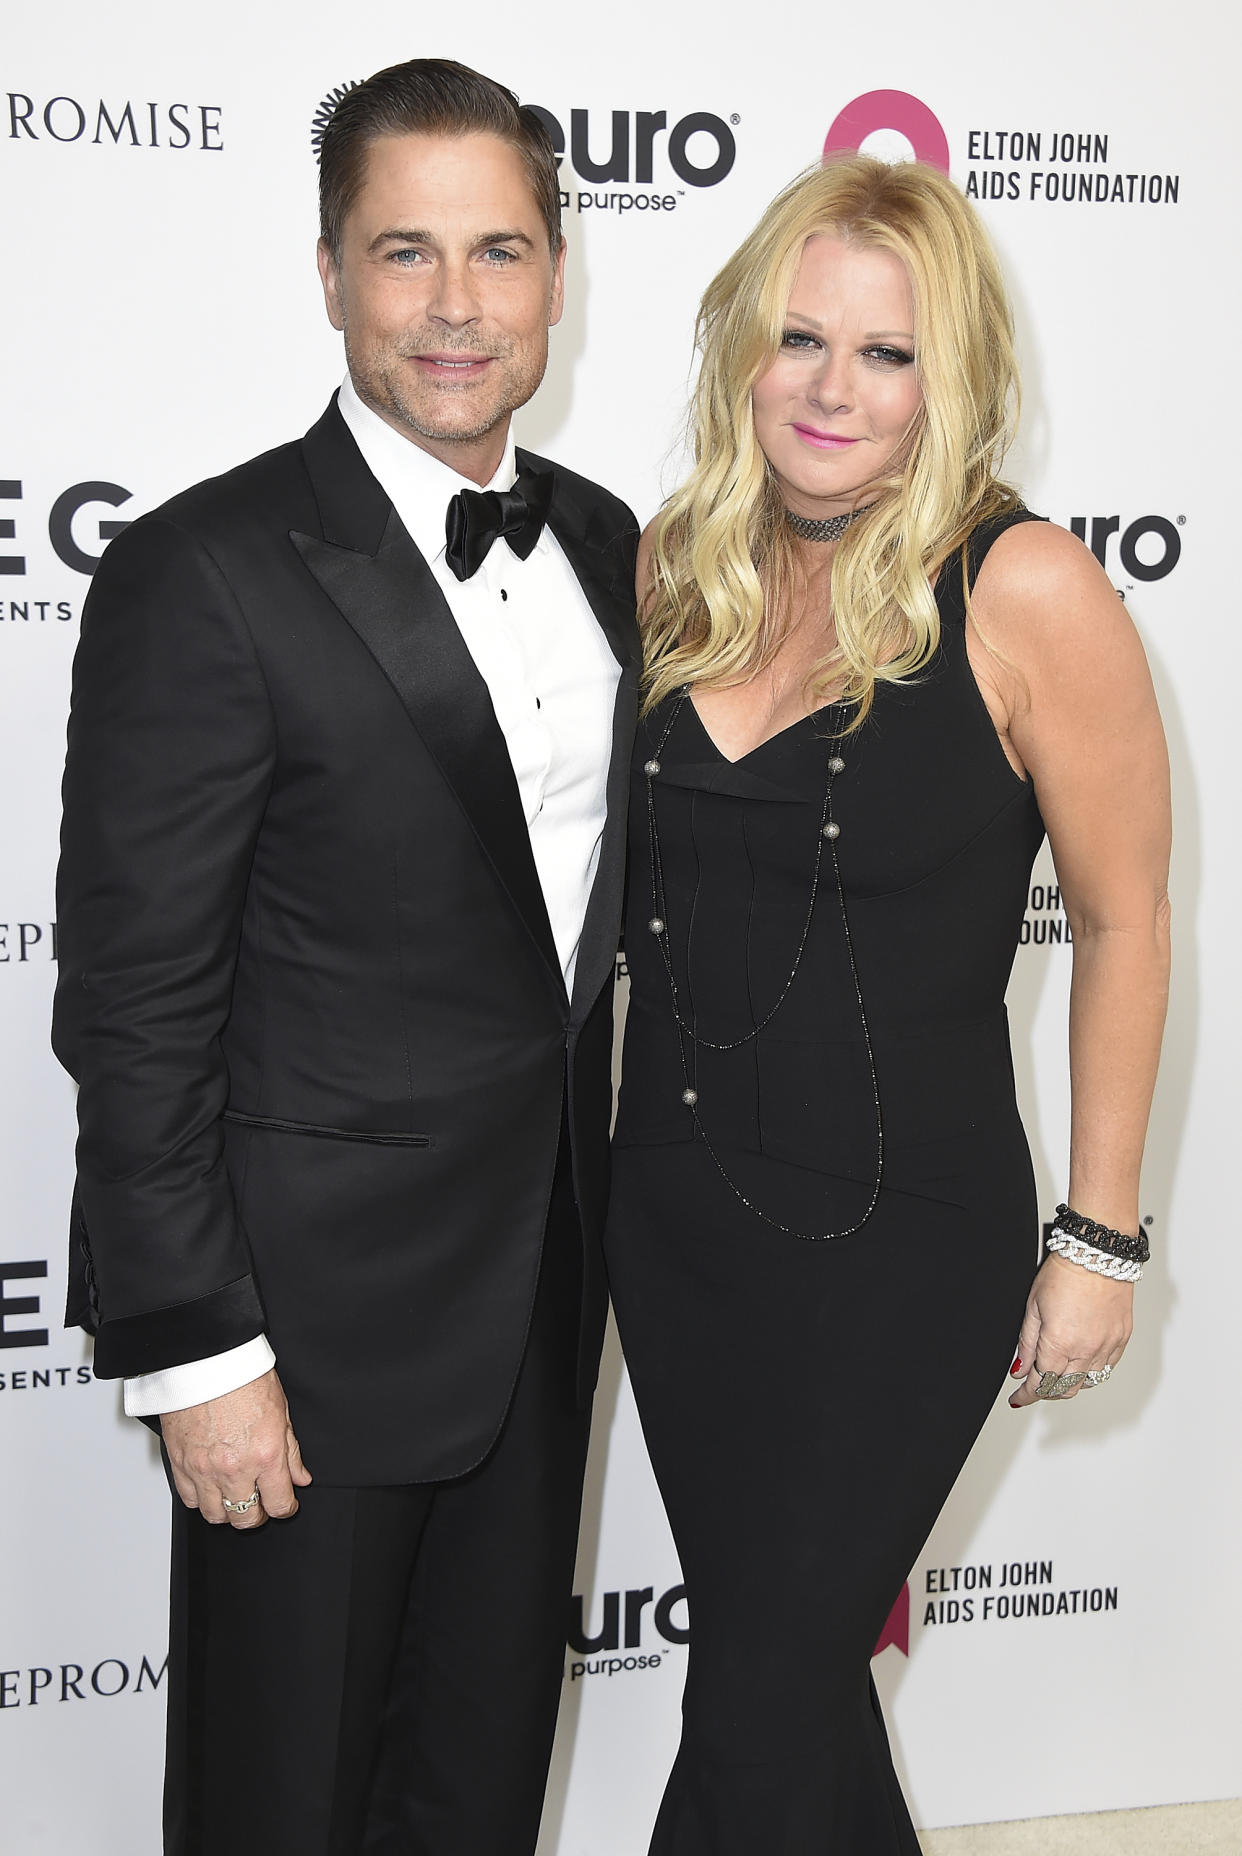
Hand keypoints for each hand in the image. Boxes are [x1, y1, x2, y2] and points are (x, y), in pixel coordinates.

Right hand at [161, 1368, 311, 1528]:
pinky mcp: (179, 1464)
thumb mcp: (281, 1411)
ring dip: (228, 1511)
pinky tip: (211, 1487)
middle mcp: (234, 1468)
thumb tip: (300, 1477)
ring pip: (215, 1515)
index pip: (279, 1504)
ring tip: (236, 1496)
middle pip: (246, 1518)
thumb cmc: (242, 1376)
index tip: (286, 1503)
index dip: (286, 1508)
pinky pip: (189, 1499)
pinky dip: (201, 1499)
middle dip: (258, 1514)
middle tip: (262, 1502)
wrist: (205, 1359)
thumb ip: (291, 1452)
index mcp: (265, 1455)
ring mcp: (203, 1469)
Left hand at [1008, 1254, 1132, 1408]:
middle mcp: (1086, 1350)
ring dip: (1069, 1384)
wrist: (1097, 1255)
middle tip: (1034, 1384)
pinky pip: (1107, 1368)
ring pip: (1087, 1383)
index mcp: (1060, 1343)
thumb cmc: (1065, 1272)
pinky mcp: (1122, 1339)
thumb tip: (1020, 1369)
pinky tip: (1081, 1363)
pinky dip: (1092, 1373)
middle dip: (1046, 1392)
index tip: (1019, 1397)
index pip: (1041, 1383)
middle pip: (1065, 1389)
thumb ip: (1027, 1343)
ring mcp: (1107, 1346)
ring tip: (1057, 1373)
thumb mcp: (1033, 1306)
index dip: (1027, 1394)